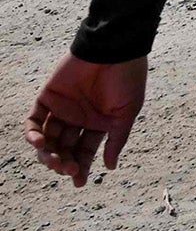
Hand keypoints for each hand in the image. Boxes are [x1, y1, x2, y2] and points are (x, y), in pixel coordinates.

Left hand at [25, 55, 146, 186]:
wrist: (114, 48)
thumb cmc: (127, 79)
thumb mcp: (127, 113)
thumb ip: (117, 139)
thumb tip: (110, 167)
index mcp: (98, 123)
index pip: (85, 151)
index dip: (82, 167)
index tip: (80, 182)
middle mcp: (78, 118)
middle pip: (65, 148)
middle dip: (65, 163)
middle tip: (68, 170)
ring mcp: (62, 108)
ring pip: (47, 139)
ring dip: (48, 153)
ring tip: (54, 160)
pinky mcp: (48, 97)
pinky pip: (35, 121)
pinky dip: (33, 134)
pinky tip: (40, 143)